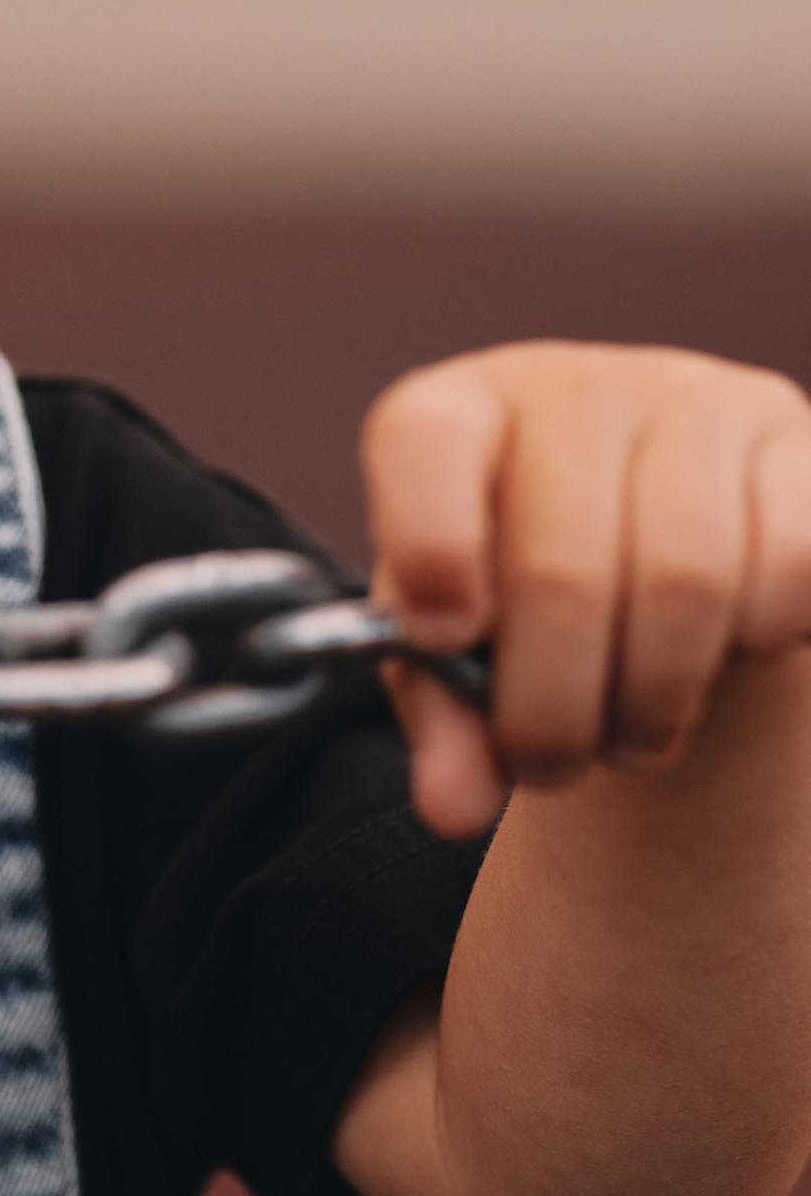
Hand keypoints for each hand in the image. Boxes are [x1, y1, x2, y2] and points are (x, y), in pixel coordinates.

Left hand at [362, 343, 810, 837]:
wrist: (653, 551)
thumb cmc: (528, 597)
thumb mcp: (461, 651)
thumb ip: (446, 717)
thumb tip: (452, 808)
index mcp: (458, 415)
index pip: (423, 440)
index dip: (430, 546)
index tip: (444, 637)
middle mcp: (571, 387)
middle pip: (563, 568)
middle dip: (553, 708)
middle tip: (550, 767)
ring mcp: (693, 401)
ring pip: (687, 581)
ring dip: (655, 699)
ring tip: (631, 739)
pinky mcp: (796, 440)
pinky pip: (791, 567)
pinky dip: (755, 643)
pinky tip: (722, 656)